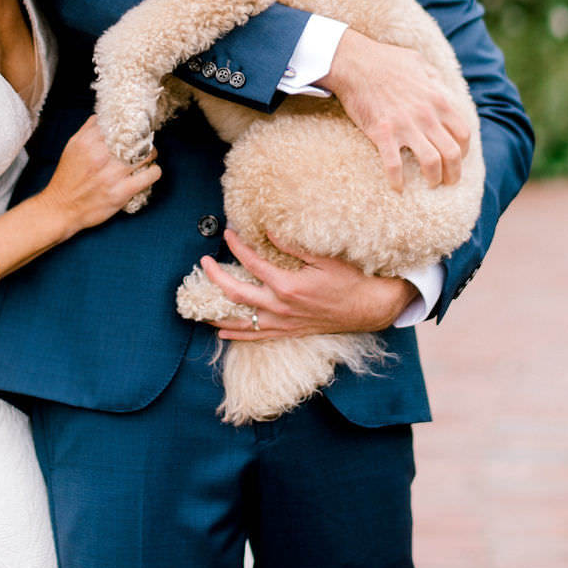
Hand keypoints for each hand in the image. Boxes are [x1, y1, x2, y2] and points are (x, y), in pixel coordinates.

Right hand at [43, 116, 160, 231]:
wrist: (61, 208)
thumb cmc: (67, 177)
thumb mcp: (71, 147)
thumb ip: (88, 130)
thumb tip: (103, 116)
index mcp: (88, 142)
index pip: (120, 124)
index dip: (131, 125)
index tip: (136, 129)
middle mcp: (100, 156)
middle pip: (136, 137)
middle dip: (143, 138)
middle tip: (144, 143)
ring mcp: (112, 175)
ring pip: (147, 154)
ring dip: (151, 154)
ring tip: (148, 156)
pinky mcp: (122, 192)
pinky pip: (150, 175)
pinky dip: (155, 172)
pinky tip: (150, 172)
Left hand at [204, 229, 416, 339]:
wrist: (368, 308)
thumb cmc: (349, 280)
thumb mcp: (324, 257)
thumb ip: (293, 245)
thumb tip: (268, 230)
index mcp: (288, 286)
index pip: (252, 263)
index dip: (237, 246)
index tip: (227, 233)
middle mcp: (280, 307)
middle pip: (236, 294)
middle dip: (215, 278)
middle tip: (204, 263)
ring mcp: (283, 323)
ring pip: (241, 322)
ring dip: (218, 313)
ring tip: (198, 305)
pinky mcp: (288, 332)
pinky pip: (256, 337)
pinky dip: (237, 335)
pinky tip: (222, 333)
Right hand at [318, 28, 470, 190]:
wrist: (354, 62)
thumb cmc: (385, 60)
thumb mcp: (418, 61)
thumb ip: (433, 76)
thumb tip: (440, 85)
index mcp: (438, 100)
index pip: (463, 133)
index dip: (463, 151)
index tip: (456, 158)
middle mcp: (427, 115)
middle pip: (452, 153)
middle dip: (454, 173)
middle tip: (448, 181)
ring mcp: (405, 125)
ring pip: (431, 163)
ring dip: (433, 179)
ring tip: (430, 185)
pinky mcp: (383, 133)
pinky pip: (394, 165)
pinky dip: (397, 181)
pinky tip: (397, 187)